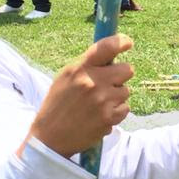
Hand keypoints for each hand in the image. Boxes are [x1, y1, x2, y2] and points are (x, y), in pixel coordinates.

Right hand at [30, 35, 133, 156]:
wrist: (50, 137)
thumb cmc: (58, 104)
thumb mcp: (66, 77)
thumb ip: (87, 65)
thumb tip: (112, 53)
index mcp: (80, 69)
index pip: (107, 47)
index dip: (122, 42)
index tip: (127, 43)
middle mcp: (93, 82)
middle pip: (127, 69)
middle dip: (121, 75)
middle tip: (108, 83)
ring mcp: (102, 101)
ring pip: (126, 91)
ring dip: (116, 96)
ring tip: (98, 104)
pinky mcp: (109, 118)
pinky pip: (125, 108)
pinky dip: (116, 112)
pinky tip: (100, 115)